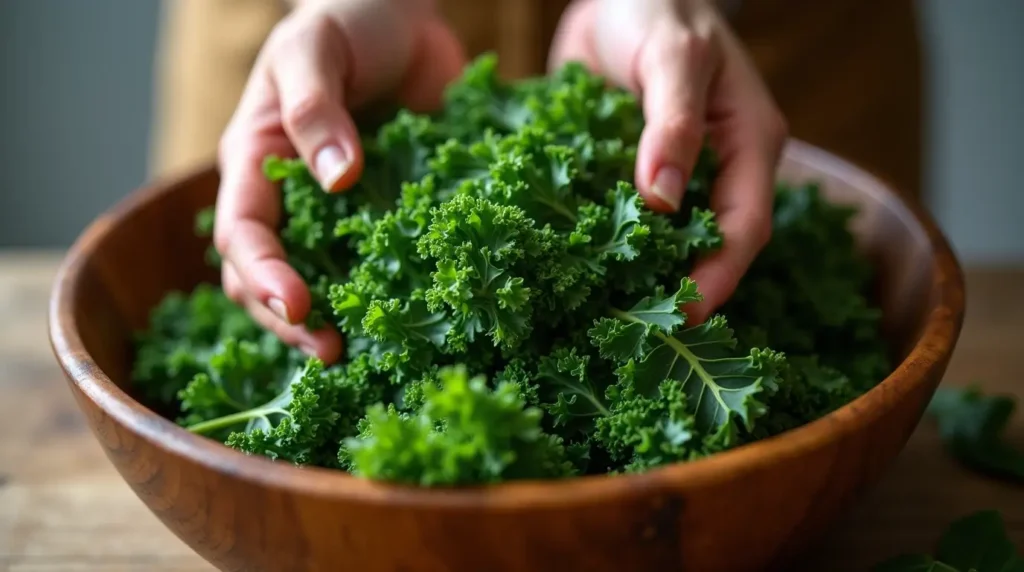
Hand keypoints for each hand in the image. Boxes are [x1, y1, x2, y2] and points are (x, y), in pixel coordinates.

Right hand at [213, 0, 465, 361]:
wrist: (403, 15)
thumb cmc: (345, 23)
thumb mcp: (315, 50)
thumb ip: (315, 109)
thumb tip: (336, 180)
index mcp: (254, 162)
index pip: (242, 234)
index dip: (263, 276)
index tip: (299, 306)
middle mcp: (289, 199)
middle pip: (267, 278)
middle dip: (291, 321)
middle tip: (333, 351)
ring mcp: (337, 214)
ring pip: (321, 282)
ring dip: (334, 321)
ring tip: (366, 353)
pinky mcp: (386, 217)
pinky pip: (380, 264)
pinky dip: (389, 295)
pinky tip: (418, 318)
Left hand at [549, 0, 787, 322]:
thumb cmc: (658, 9)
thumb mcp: (674, 58)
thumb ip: (673, 124)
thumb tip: (662, 201)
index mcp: (748, 144)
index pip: (746, 227)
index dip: (719, 276)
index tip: (682, 315)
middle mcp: (716, 168)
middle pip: (710, 247)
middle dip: (681, 290)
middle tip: (637, 332)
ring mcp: (673, 175)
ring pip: (665, 243)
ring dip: (640, 278)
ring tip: (603, 318)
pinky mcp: (630, 174)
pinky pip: (624, 220)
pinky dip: (606, 248)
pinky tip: (575, 275)